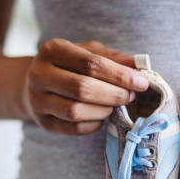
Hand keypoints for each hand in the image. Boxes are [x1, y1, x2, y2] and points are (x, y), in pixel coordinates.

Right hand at [22, 39, 149, 134]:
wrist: (40, 85)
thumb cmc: (70, 66)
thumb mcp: (89, 53)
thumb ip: (113, 59)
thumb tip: (140, 67)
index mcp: (52, 50)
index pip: (90, 63)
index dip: (119, 75)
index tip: (141, 82)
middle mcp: (38, 74)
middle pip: (82, 88)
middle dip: (113, 94)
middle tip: (130, 96)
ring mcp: (37, 100)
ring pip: (75, 111)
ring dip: (103, 110)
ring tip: (114, 105)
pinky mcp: (43, 122)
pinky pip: (73, 128)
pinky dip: (94, 124)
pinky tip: (100, 116)